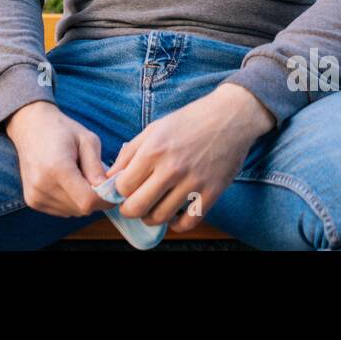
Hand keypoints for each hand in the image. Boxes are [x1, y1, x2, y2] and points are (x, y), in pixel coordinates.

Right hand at [5, 101, 112, 217]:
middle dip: (95, 198)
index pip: (87, 200)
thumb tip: (108, 191)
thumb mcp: (87, 140)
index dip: (105, 199)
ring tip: (79, 176)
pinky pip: (62, 210)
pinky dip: (71, 201)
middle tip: (97, 178)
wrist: (30, 126)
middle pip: (81, 208)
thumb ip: (97, 168)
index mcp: (57, 168)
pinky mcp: (32, 201)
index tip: (114, 189)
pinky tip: (67, 182)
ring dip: (82, 200)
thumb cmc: (61, 129)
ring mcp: (35, 195)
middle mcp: (42, 186)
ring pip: (73, 212)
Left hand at [102, 84, 275, 233]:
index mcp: (154, 149)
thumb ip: (130, 153)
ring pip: (160, 217)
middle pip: (137, 207)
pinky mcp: (212, 193)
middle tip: (132, 204)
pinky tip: (173, 214)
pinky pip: (188, 223)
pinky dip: (176, 224)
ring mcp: (193, 182)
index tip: (123, 190)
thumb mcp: (154, 128)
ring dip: (151, 217)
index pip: (123, 186)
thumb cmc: (189, 120)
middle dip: (129, 209)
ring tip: (152, 207)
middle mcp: (172, 168)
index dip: (118, 191)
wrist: (230, 117)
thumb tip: (110, 177)